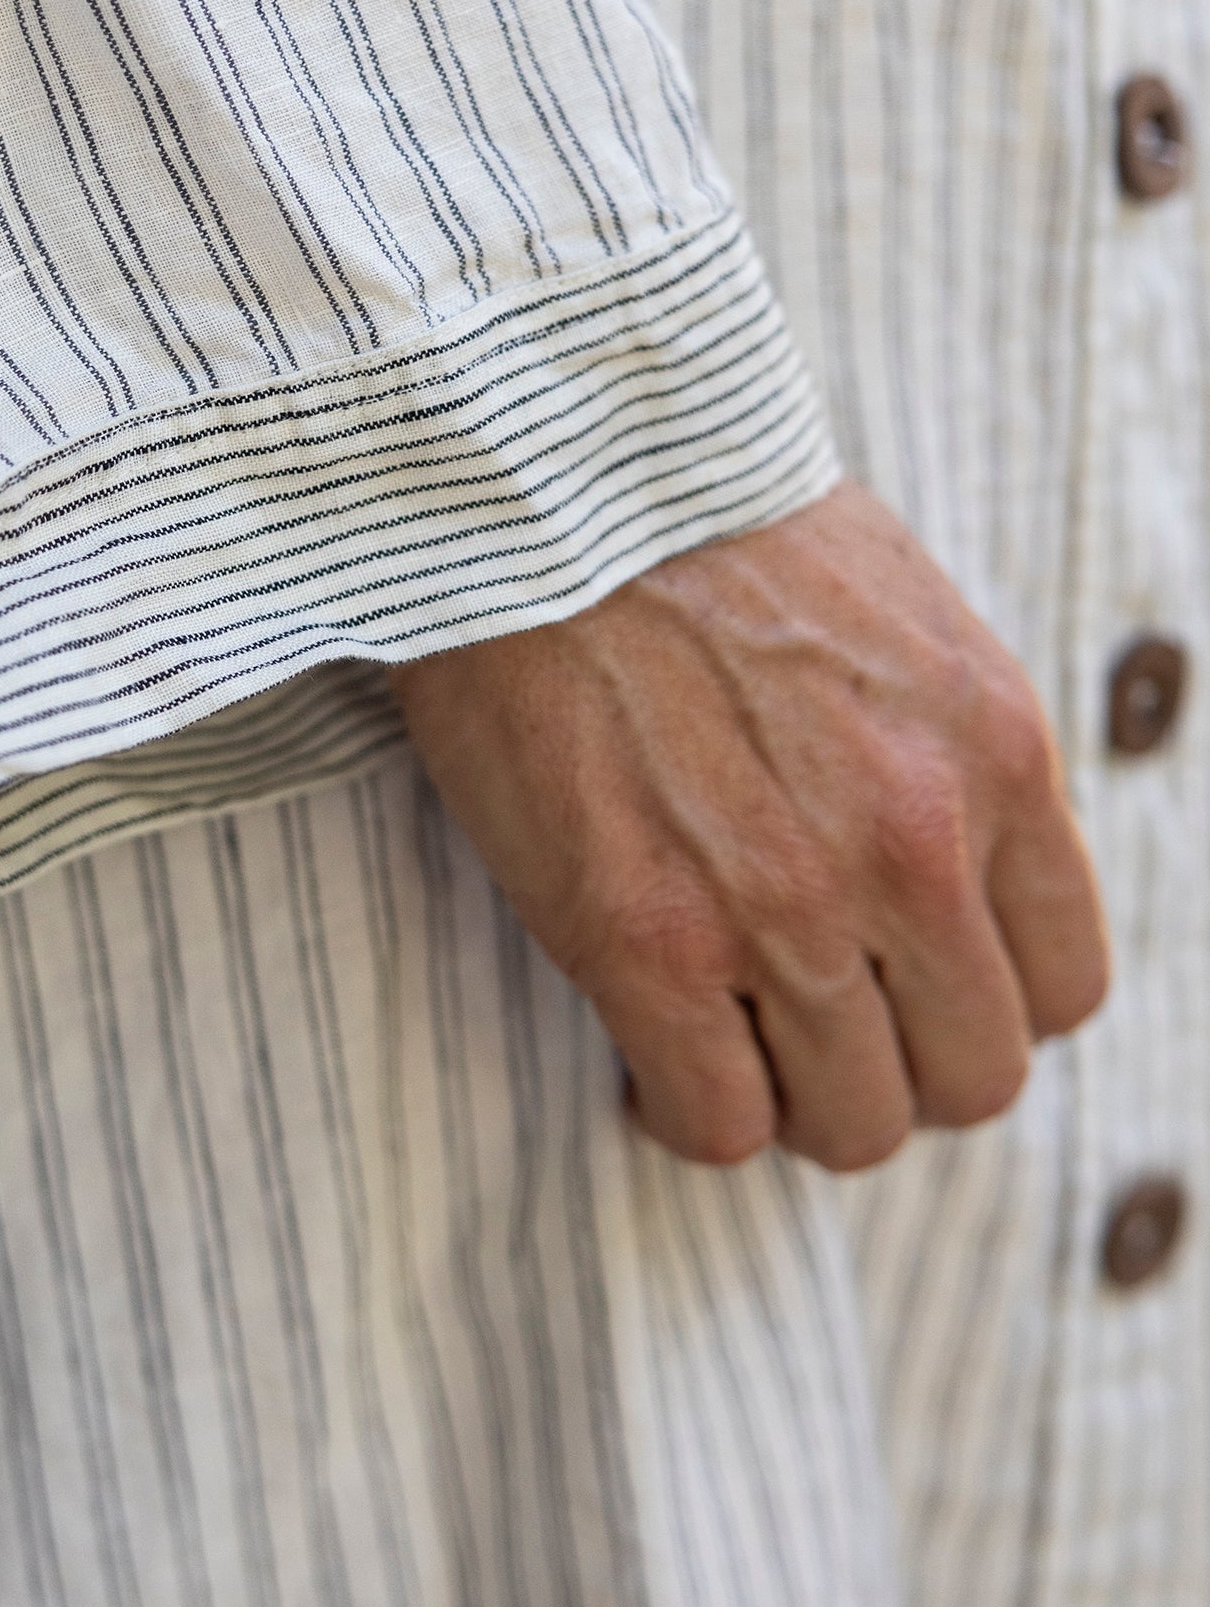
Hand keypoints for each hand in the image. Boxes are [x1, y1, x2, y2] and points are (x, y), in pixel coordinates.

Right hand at [388, 483, 1108, 1171]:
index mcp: (996, 757)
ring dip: (789, 1099)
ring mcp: (786, 909)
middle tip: (813, 1024)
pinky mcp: (649, 943)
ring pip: (850, 1124)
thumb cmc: (697, 525)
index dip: (979, 1001)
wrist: (543, 482)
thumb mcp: (903, 620)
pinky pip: (717, 1122)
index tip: (906, 981)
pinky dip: (684, 1111)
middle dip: (894, 1067)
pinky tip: (647, 1055)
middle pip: (969, 1078)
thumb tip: (951, 871)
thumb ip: (948, 755)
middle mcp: (916, 850)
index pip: (1062, 984)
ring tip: (724, 1041)